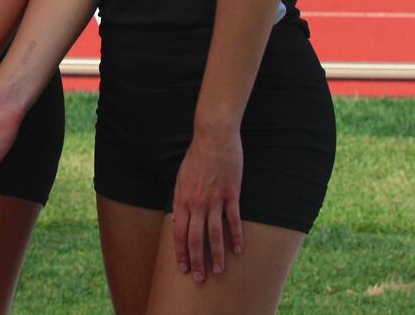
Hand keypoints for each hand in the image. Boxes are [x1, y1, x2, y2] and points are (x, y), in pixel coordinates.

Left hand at [170, 125, 243, 281]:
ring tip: (218, 271)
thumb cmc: (196, 157)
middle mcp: (196, 202)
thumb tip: (175, 221)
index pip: (179, 232)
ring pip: (214, 233)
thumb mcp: (180, 178)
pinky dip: (236, 236)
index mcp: (182, 198)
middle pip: (195, 238)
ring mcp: (214, 199)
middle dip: (196, 260)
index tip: (182, 267)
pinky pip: (233, 220)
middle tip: (199, 278)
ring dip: (216, 255)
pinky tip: (238, 250)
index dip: (180, 252)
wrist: (212, 136)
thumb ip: (179, 200)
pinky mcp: (231, 194)